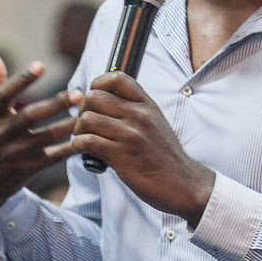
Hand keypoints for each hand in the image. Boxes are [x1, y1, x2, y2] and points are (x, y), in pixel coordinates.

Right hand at [0, 46, 82, 218]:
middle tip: (79, 93)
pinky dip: (69, 150)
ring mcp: (15, 153)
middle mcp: (1, 134)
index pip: (4, 94)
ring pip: (45, 138)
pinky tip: (86, 140)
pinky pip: (52, 158)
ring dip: (68, 126)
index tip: (41, 65)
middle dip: (55, 104)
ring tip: (88, 115)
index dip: (22, 79)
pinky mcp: (27, 169)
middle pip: (29, 116)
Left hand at [72, 71, 214, 226]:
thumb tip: (102, 99)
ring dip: (79, 131)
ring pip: (86, 119)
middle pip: (93, 97)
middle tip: (87, 125)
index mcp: (146, 104)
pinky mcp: (121, 156)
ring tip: (86, 140)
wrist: (182, 183)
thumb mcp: (155, 122)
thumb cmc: (164, 155)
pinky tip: (87, 153)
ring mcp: (130, 134)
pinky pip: (87, 141)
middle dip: (82, 111)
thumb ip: (133, 108)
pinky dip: (80, 147)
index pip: (115, 78)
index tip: (95, 102)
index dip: (97, 85)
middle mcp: (138, 115)